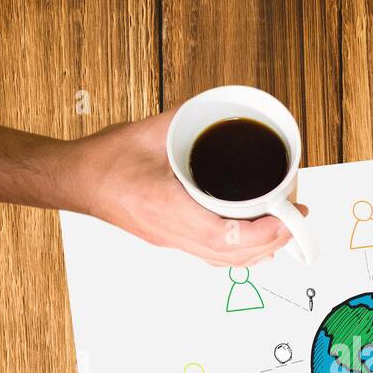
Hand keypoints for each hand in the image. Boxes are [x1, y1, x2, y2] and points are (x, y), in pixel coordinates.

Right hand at [71, 109, 305, 266]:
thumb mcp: (153, 130)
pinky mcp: (170, 238)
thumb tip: (225, 111)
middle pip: (232, 256)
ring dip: (258, 250)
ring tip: (282, 227)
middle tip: (296, 218)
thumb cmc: (105, 159)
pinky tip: (253, 235)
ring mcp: (171, 240)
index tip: (289, 217)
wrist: (76, 179)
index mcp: (167, 208)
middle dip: (272, 241)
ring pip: (224, 261)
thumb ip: (190, 120)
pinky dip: (239, 251)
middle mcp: (171, 232)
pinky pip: (212, 255)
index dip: (264, 232)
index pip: (226, 236)